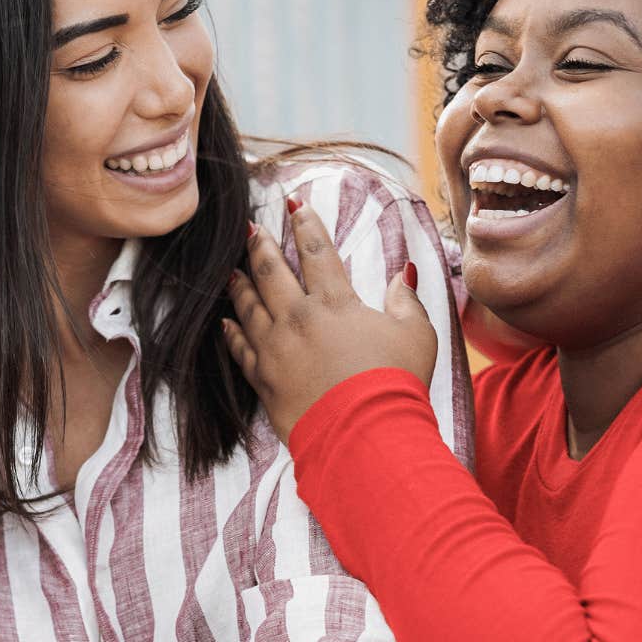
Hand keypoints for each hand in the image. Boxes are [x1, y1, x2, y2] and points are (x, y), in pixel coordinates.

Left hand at [223, 202, 435, 443]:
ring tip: (230, 269)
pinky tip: (226, 322)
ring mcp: (275, 349)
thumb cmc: (395, 384)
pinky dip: (232, 332)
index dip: (305, 224)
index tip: (295, 205)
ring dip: (239, 283)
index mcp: (335, 302)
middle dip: (258, 245)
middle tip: (248, 228)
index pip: (316, 251)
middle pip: (271, 272)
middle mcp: (298, 319)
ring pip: (248, 306)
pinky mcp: (263, 380)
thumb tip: (402, 276)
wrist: (364, 436)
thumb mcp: (416, 335)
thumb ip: (406, 302)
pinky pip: (240, 349)